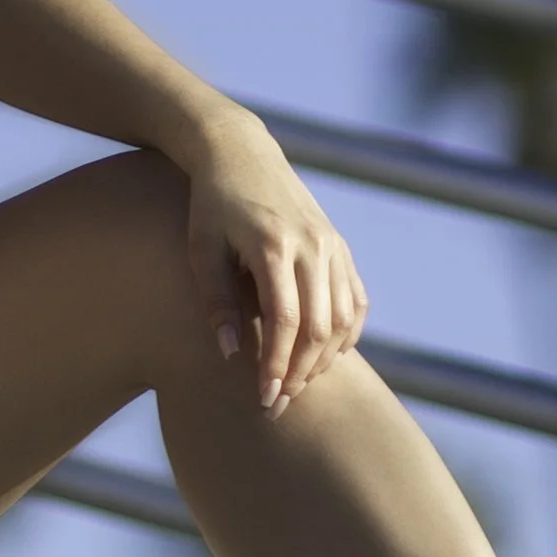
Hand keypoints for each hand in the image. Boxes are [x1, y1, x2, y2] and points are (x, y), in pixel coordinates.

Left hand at [180, 106, 367, 411]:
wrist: (241, 153)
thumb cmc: (211, 205)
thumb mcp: (201, 249)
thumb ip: (216, 301)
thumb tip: (230, 356)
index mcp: (272, 244)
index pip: (285, 321)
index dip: (276, 364)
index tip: (263, 398)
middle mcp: (311, 244)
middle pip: (319, 326)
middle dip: (300, 373)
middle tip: (278, 403)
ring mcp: (332, 244)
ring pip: (342, 319)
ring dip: (323, 360)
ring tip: (295, 384)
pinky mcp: (340, 246)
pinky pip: (355, 301)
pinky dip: (347, 334)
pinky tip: (325, 357)